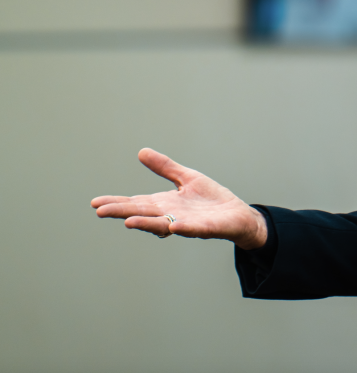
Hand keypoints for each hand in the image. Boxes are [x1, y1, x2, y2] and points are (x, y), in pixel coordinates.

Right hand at [91, 148, 267, 249]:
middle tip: (100, 211)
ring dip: (146, 223)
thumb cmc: (210, 199)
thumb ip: (165, 167)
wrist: (237, 215)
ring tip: (128, 222)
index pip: (136, 203)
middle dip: (123, 212)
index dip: (117, 203)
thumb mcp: (186, 178)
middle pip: (143, 213)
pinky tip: (174, 226)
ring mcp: (187, 224)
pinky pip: (193, 229)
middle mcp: (171, 216)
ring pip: (163, 225)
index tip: (95, 203)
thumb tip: (141, 152)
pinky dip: (182, 228)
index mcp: (165, 204)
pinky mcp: (206, 229)